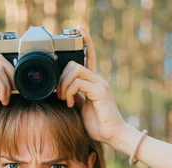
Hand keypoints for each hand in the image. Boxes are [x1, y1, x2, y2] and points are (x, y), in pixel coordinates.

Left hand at [56, 26, 126, 143]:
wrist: (112, 135)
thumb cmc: (97, 125)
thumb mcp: (80, 108)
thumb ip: (73, 97)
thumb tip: (62, 91)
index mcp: (93, 82)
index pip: (90, 55)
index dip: (86, 40)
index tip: (79, 28)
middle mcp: (98, 79)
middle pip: (74, 64)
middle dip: (61, 78)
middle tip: (59, 95)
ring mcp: (100, 84)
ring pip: (75, 70)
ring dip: (64, 86)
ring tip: (64, 100)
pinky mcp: (100, 91)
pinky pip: (78, 83)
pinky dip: (69, 92)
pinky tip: (70, 103)